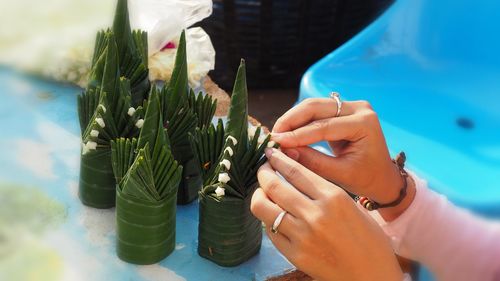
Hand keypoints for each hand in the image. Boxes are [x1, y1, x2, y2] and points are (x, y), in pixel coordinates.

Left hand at [252, 149, 402, 280]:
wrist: (372, 276)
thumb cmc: (368, 240)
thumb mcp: (351, 205)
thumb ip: (323, 189)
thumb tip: (295, 172)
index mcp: (334, 198)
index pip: (295, 170)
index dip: (278, 158)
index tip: (271, 152)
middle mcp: (315, 215)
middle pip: (274, 185)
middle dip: (263, 172)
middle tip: (263, 168)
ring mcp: (302, 236)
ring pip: (263, 206)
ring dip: (259, 194)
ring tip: (263, 191)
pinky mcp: (294, 255)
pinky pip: (270, 231)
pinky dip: (268, 219)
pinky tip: (273, 215)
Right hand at [271, 98, 414, 219]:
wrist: (383, 177)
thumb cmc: (366, 179)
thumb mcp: (339, 174)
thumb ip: (312, 162)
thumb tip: (283, 152)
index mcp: (364, 124)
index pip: (323, 126)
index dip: (297, 134)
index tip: (276, 143)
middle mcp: (359, 108)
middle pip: (315, 106)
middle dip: (291, 121)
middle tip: (273, 136)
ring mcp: (351, 106)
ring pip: (313, 106)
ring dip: (292, 119)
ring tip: (277, 136)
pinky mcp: (343, 110)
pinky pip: (316, 111)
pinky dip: (300, 121)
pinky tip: (287, 133)